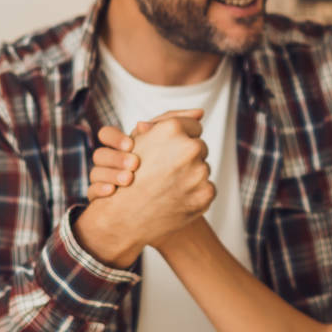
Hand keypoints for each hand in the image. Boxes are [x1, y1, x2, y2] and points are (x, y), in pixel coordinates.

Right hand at [75, 112, 213, 265]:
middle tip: (169, 170)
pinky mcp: (206, 193)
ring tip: (170, 185)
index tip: (171, 150)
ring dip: (192, 174)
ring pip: (204, 167)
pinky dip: (195, 192)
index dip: (182, 138)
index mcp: (172, 129)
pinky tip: (177, 197)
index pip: (194, 126)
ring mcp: (200, 172)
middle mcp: (189, 148)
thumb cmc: (129, 174)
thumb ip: (171, 120)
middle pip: (200, 147)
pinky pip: (207, 187)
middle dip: (187, 156)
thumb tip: (201, 113)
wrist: (124, 218)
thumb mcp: (143, 140)